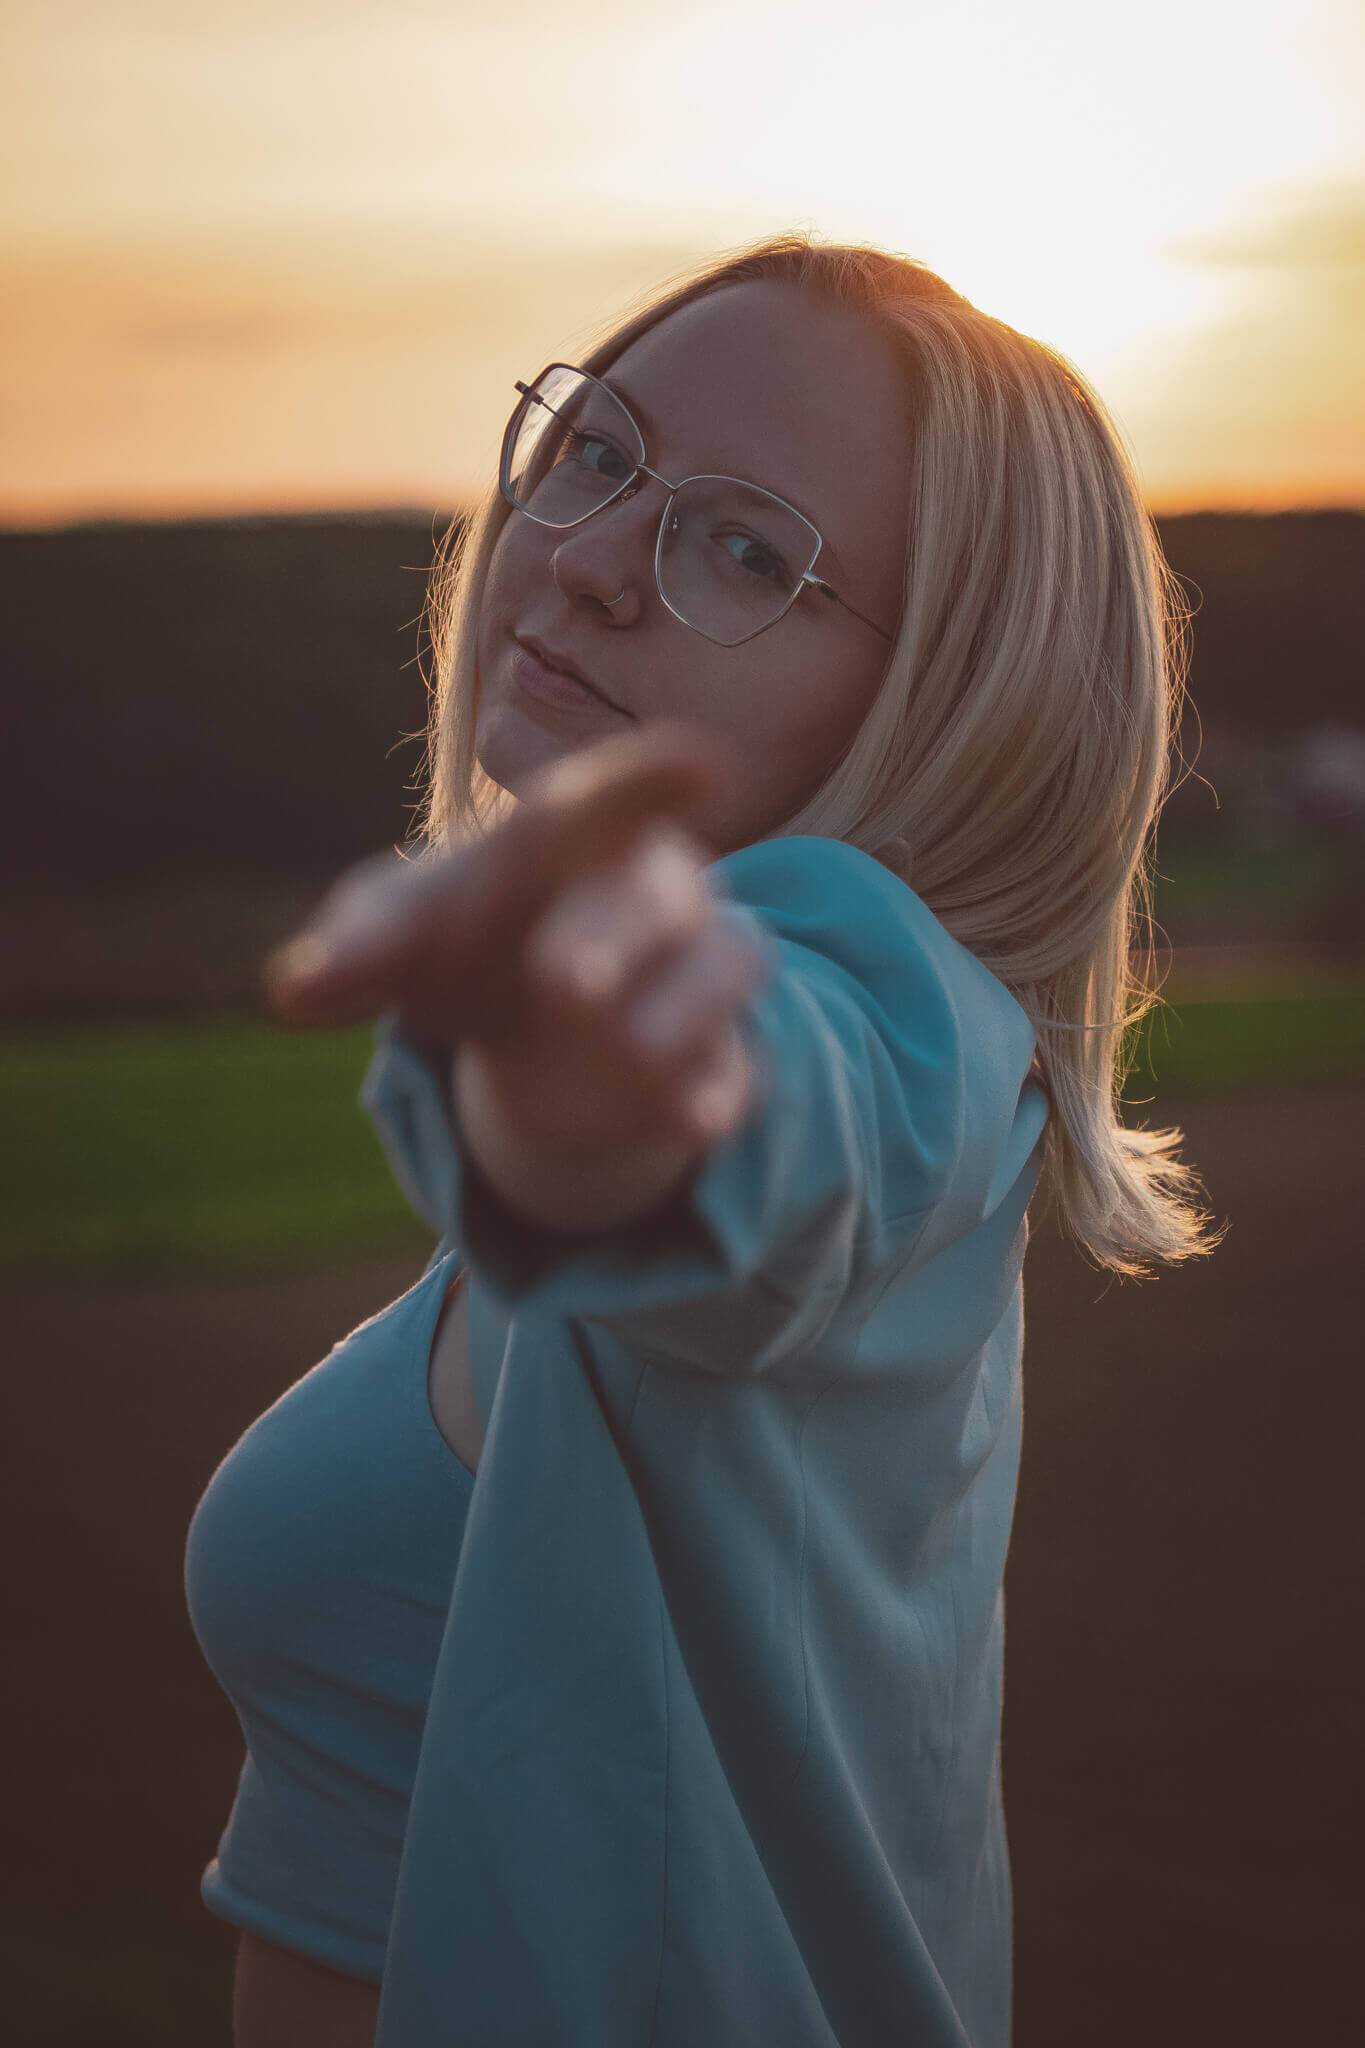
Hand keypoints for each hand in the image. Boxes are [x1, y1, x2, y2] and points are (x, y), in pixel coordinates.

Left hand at [265, 723, 772, 1158]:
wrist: (527, 1019)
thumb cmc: (466, 935)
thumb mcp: (402, 931)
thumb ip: (355, 949)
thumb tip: (291, 989)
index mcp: (575, 833)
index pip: (612, 796)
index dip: (651, 778)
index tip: (702, 762)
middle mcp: (651, 891)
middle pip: (651, 897)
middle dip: (613, 935)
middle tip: (562, 985)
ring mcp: (695, 970)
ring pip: (723, 967)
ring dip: (677, 1012)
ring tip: (624, 1058)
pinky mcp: (714, 1057)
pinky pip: (732, 1068)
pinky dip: (712, 1093)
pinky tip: (687, 1124)